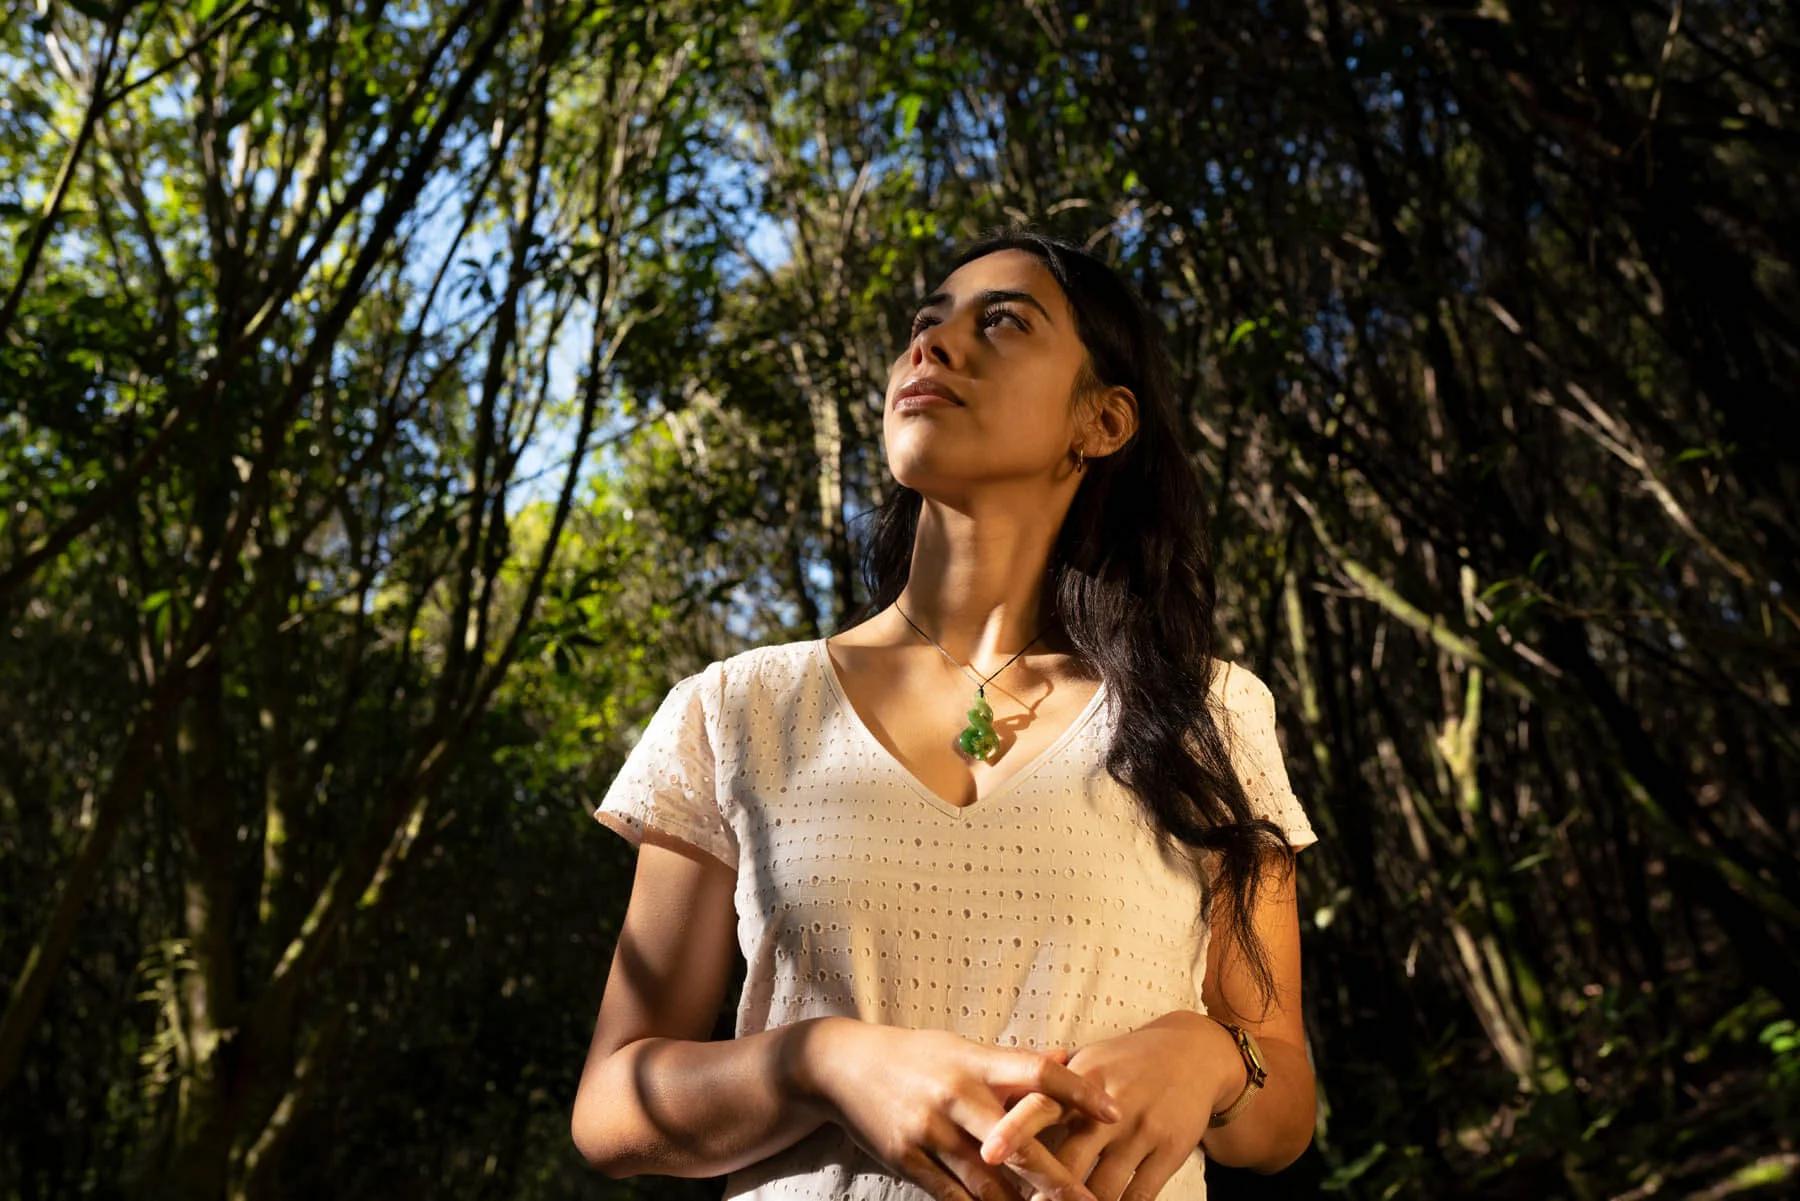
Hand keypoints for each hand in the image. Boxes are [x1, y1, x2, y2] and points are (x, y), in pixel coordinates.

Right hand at [810, 1018, 1124, 1200]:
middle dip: (1056, 1177)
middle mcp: (954, 1093)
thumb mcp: (961, 1047)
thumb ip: (1013, 1062)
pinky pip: (951, 1196)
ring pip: (986, 1180)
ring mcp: (928, 1129)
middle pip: (1016, 1140)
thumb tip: (1068, 1056)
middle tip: (1091, 1199)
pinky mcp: (906, 1158)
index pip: (1037, 1073)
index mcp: (974, 1060)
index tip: (1114, 1112)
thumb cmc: (916, 1056)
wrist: (842, 1066)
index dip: (1077, 1092)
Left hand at [975, 1013, 1245, 1200]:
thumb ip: (1048, 1088)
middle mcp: (1109, 1107)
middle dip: (1043, 1191)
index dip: (1014, 1130)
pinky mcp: (1170, 1152)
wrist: (1194, 1053)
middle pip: (1070, 1161)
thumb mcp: (1087, 1061)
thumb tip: (995, 1110)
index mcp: (1080, 1080)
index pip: (1041, 1105)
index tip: (988, 1154)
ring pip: (1102, 1190)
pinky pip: (1138, 1197)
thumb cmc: (1125, 1062)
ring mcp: (1142, 1131)